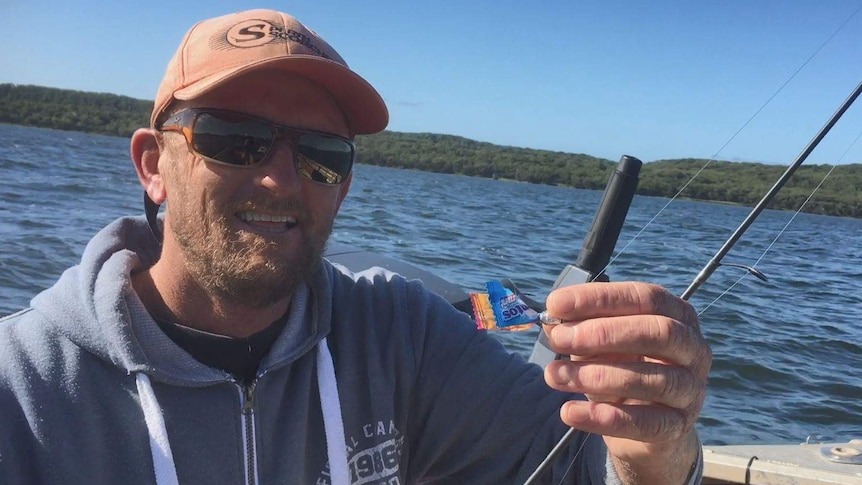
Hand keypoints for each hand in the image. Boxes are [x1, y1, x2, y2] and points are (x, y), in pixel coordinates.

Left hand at [542, 281, 710, 483]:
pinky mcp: (679, 427)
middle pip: (658, 332)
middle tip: (559, 339)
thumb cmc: (623, 368)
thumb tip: (551, 321)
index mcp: (677, 315)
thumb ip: (578, 328)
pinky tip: (570, 412)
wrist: (645, 429)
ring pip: (652, 380)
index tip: (557, 304)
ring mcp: (691, 390)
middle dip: (603, 334)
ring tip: (554, 375)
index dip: (600, 299)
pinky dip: (604, 419)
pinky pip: (645, 424)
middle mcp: (693, 349)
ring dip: (597, 376)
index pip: (645, 297)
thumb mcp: (600, 343)